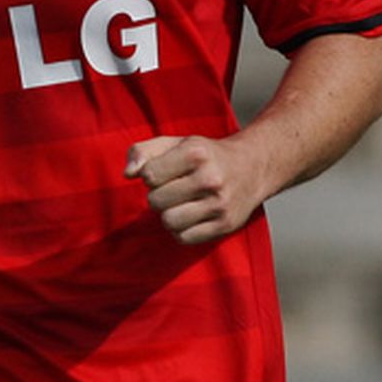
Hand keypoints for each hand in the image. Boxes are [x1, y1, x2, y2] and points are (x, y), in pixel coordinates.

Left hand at [125, 134, 266, 245]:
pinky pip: (184, 238)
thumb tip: (128, 174)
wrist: (253, 167)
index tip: (165, 172)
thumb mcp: (176, 143)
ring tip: (180, 204)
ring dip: (168, 215)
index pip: (149, 175)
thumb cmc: (206, 156)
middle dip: (159, 196)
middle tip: (174, 189)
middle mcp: (210, 178)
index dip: (151, 175)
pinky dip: (181, 230)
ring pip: (169, 221)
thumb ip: (143, 151)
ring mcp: (220, 204)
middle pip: (156, 201)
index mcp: (196, 153)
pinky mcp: (225, 225)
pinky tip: (191, 216)